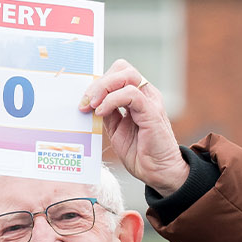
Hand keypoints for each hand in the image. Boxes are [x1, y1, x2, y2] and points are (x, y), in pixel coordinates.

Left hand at [80, 60, 187, 195]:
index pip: (117, 74)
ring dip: (104, 88)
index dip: (98, 83)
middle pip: (122, 68)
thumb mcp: (116, 130)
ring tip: (93, 106)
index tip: (83, 102)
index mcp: (137, 97)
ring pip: (127, 75)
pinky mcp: (152, 112)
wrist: (158, 172)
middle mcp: (145, 95)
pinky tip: (101, 112)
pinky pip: (131, 94)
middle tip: (86, 102)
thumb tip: (91, 103)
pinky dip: (112, 100)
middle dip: (100, 82)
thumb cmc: (140, 153)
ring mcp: (150, 101)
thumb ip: (108, 114)